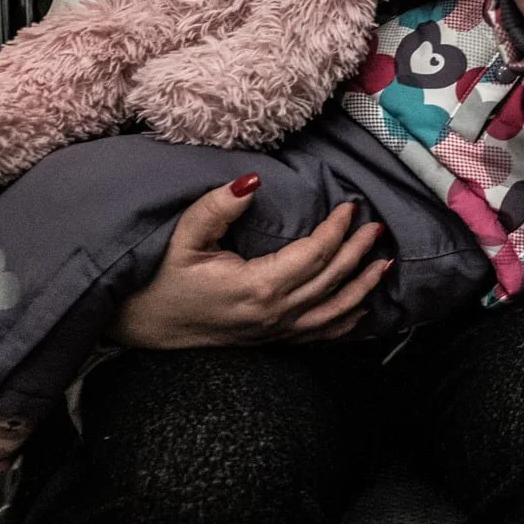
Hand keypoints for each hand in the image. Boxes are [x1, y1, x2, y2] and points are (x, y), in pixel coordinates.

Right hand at [109, 175, 390, 349]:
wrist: (139, 327)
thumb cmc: (159, 280)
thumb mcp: (182, 238)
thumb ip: (217, 208)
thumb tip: (251, 181)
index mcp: (258, 287)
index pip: (314, 254)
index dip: (336, 230)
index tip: (351, 207)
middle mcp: (274, 313)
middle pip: (331, 280)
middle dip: (358, 251)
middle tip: (377, 226)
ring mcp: (274, 332)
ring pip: (333, 311)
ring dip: (362, 287)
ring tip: (384, 264)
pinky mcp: (270, 341)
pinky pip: (318, 335)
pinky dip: (345, 322)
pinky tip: (361, 311)